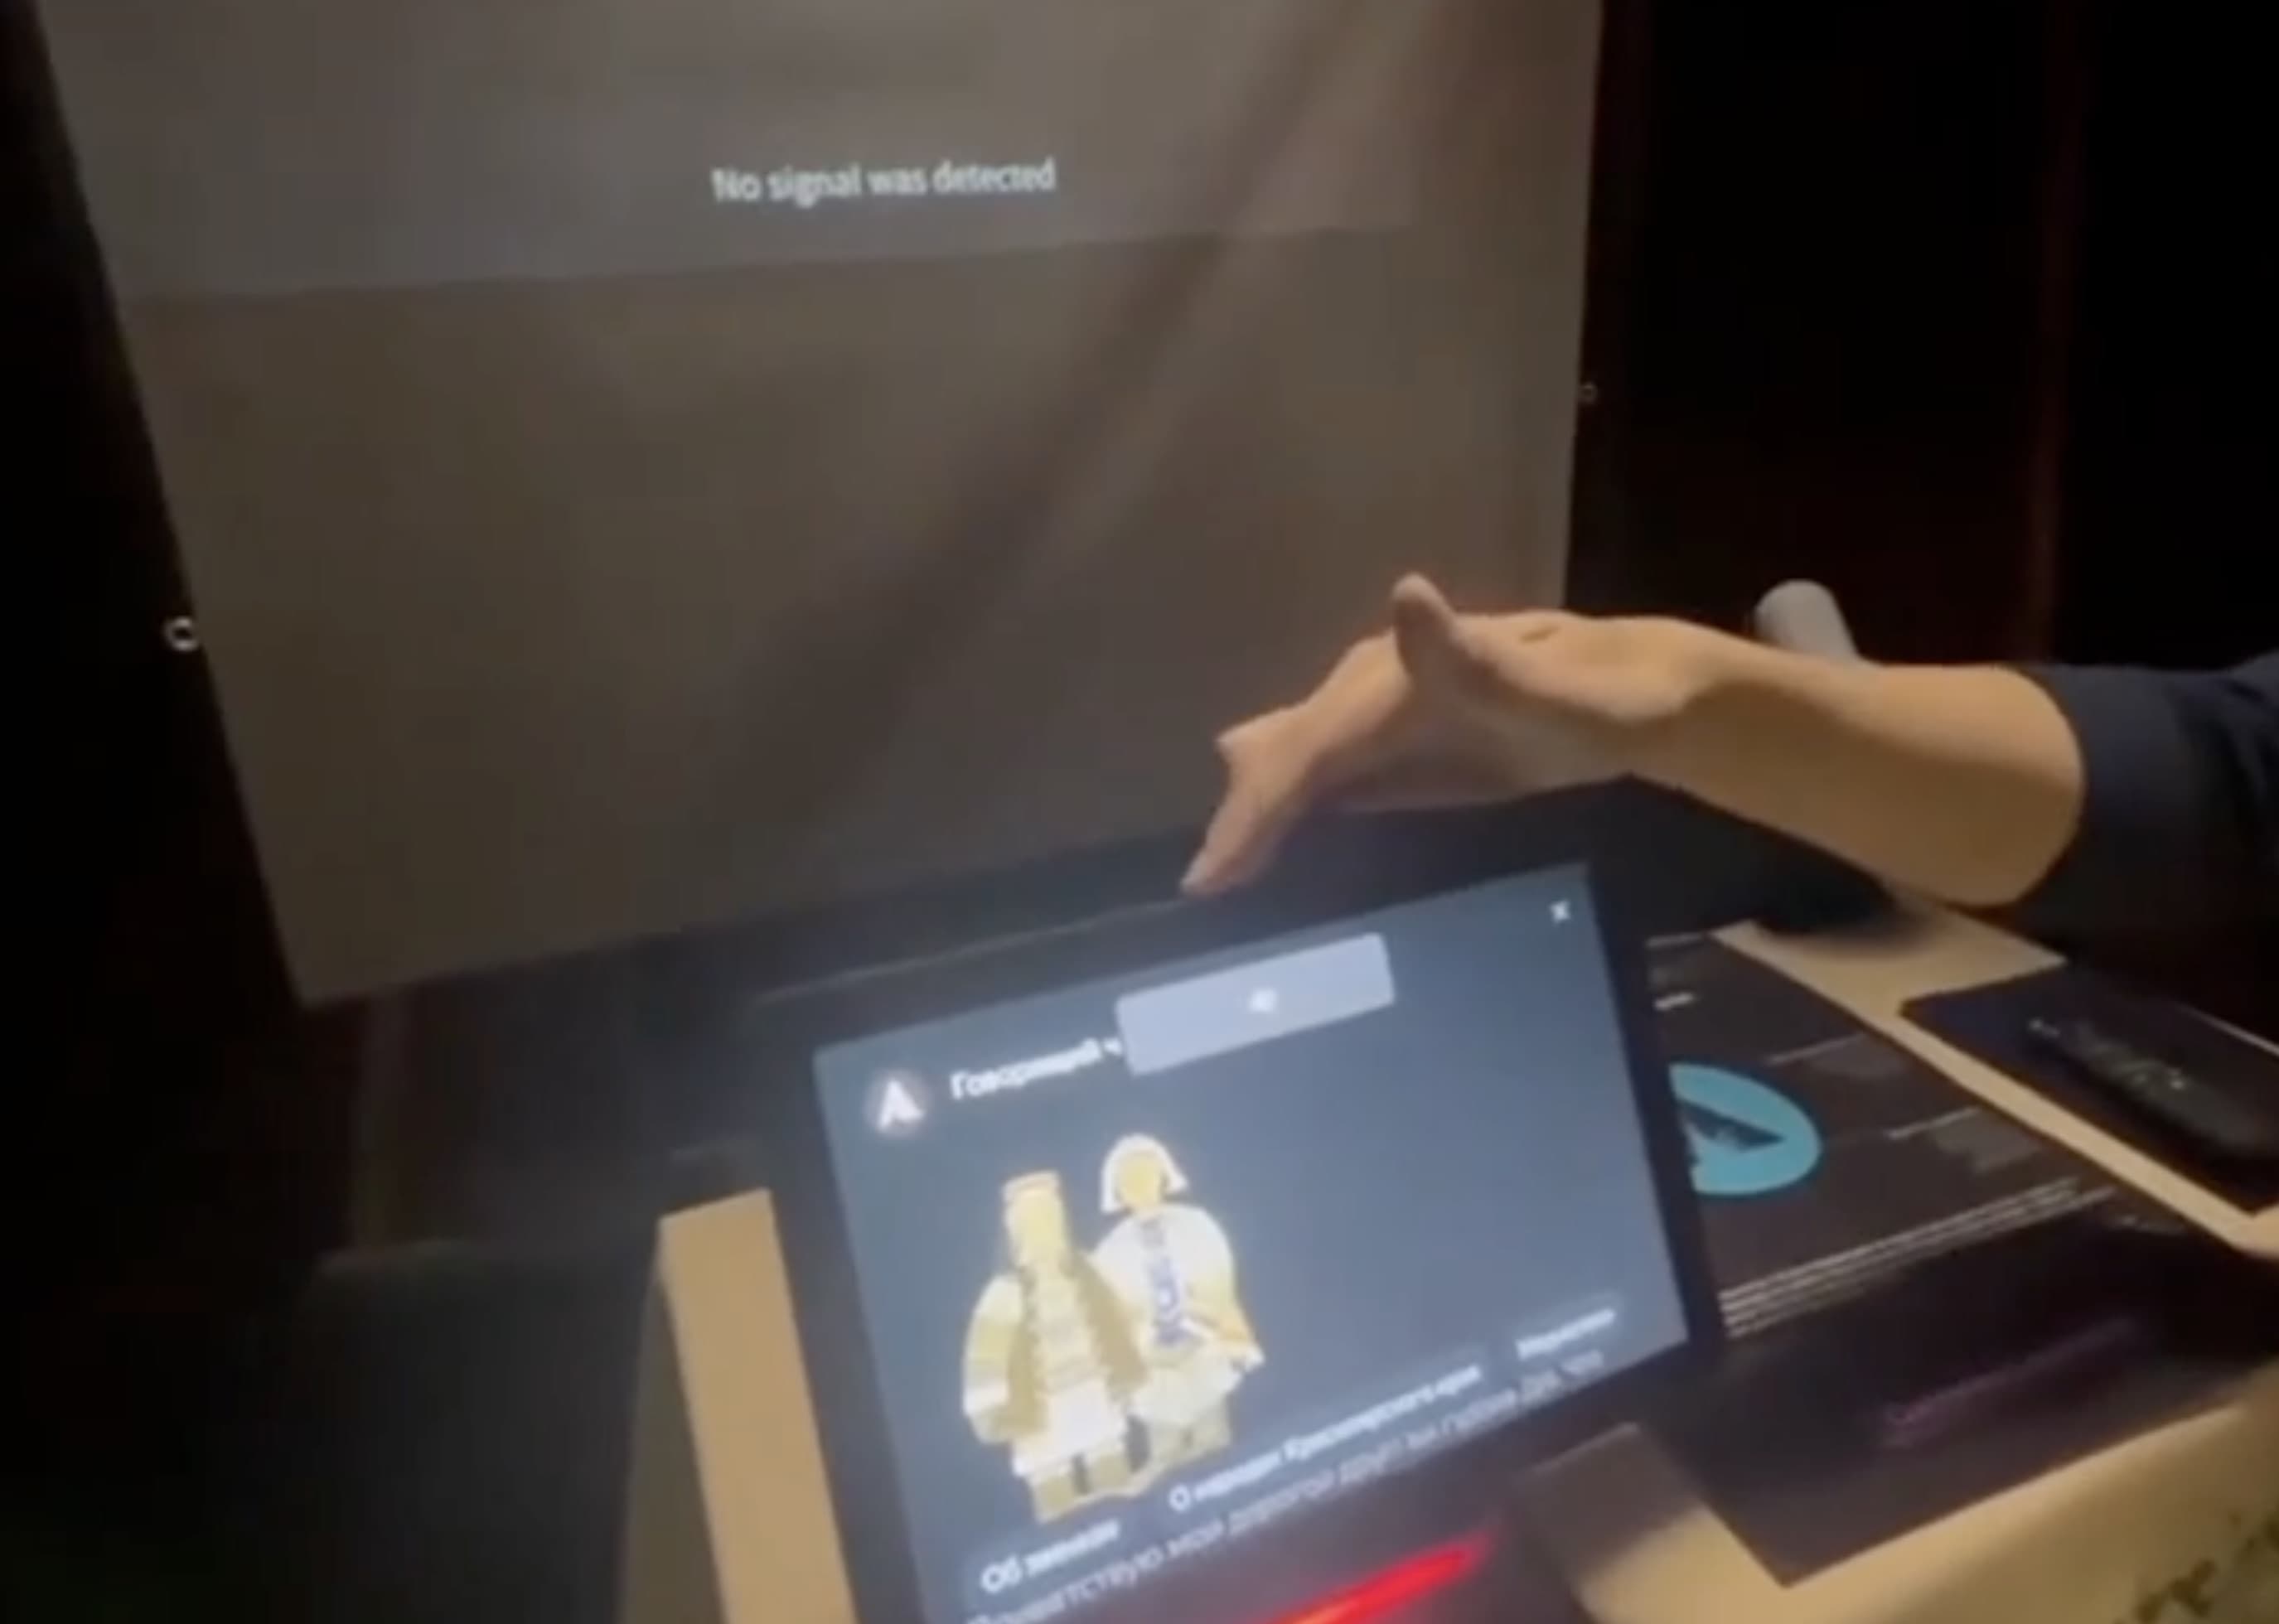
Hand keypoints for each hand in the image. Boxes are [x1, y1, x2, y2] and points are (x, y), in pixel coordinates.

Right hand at [1183, 575, 1724, 892]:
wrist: (1641, 693)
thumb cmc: (1605, 701)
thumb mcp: (1557, 692)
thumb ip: (1479, 661)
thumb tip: (1405, 592)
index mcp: (1396, 680)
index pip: (1305, 751)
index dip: (1251, 813)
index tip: (1206, 879)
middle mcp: (1371, 686)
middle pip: (1283, 753)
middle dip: (1242, 819)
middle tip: (1204, 893)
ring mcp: (1376, 710)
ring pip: (1290, 759)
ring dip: (1254, 816)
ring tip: (1219, 880)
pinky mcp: (1391, 740)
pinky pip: (1320, 775)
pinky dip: (1285, 813)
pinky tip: (1267, 853)